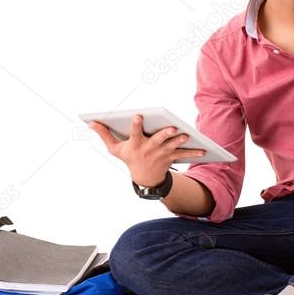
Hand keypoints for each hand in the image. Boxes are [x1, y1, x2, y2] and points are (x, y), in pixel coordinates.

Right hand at [88, 114, 205, 185]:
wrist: (145, 178)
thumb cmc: (129, 158)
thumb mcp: (115, 149)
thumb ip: (104, 134)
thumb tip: (91, 121)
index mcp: (135, 145)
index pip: (135, 133)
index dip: (136, 125)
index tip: (138, 116)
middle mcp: (149, 149)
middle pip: (158, 140)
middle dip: (165, 134)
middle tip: (172, 128)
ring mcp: (161, 154)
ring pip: (172, 146)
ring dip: (180, 141)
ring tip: (186, 135)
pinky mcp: (171, 157)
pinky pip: (184, 154)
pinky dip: (193, 152)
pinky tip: (203, 149)